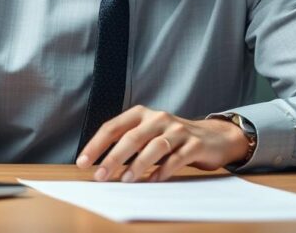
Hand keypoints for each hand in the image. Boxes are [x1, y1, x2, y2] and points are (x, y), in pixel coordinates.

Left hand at [75, 105, 249, 182]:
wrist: (213, 137)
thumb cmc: (172, 138)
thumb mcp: (148, 134)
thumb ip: (128, 143)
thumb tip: (101, 165)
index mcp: (141, 114)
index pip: (113, 127)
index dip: (96, 145)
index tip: (83, 162)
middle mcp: (159, 118)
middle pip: (132, 137)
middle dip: (113, 158)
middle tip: (100, 175)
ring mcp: (178, 130)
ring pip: (155, 146)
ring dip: (138, 165)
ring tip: (126, 180)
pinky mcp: (194, 144)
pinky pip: (177, 158)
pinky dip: (164, 170)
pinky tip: (153, 180)